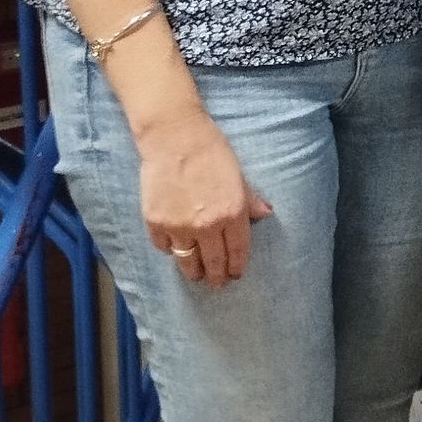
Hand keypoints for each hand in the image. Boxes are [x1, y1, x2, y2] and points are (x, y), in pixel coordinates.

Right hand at [137, 107, 270, 288]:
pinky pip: (164, 247)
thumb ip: (249, 200)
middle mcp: (206, 225)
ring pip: (187, 262)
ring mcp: (179, 226)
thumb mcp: (238, 175)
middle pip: (212, 263)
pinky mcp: (155, 223)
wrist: (175, 137)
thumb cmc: (211, 150)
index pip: (237, 251)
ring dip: (193, 272)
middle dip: (216, 277)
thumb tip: (265, 214)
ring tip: (196, 275)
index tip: (235, 275)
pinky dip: (169, 250)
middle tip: (216, 284)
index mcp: (232, 213)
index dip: (236, 266)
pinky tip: (173, 248)